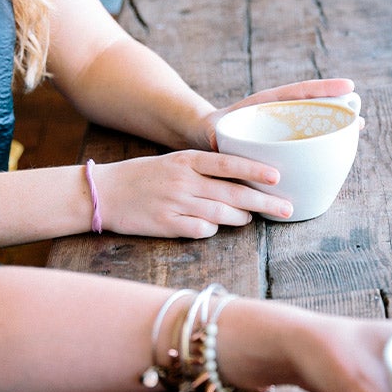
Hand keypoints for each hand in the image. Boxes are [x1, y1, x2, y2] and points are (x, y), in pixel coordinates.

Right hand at [95, 152, 293, 237]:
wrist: (104, 192)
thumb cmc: (145, 176)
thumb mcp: (175, 162)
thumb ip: (205, 170)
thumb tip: (242, 181)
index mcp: (187, 161)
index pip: (228, 164)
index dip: (254, 170)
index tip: (278, 176)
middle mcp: (184, 181)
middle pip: (232, 193)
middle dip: (264, 202)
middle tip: (287, 208)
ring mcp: (176, 204)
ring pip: (221, 215)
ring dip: (241, 218)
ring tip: (251, 218)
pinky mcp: (167, 225)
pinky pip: (201, 230)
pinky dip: (212, 229)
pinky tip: (215, 226)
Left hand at [201, 78, 355, 148]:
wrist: (207, 140)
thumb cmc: (210, 133)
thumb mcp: (212, 133)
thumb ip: (215, 137)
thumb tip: (217, 141)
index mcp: (264, 106)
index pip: (297, 92)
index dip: (322, 89)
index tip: (348, 86)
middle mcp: (279, 115)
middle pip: (312, 108)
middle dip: (337, 110)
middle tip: (359, 118)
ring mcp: (284, 130)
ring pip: (313, 127)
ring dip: (334, 130)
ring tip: (357, 130)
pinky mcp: (284, 147)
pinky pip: (306, 146)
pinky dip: (322, 149)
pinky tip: (338, 157)